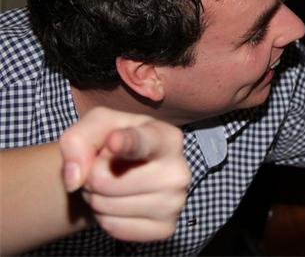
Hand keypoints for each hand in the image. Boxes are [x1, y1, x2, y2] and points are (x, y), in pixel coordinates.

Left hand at [59, 107, 190, 241]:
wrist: (123, 172)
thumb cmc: (114, 143)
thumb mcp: (96, 124)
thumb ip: (79, 139)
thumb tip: (76, 179)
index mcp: (167, 138)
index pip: (144, 142)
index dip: (127, 142)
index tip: (113, 141)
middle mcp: (179, 170)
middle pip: (107, 181)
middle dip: (93, 178)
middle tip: (103, 170)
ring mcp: (175, 201)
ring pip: (109, 207)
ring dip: (97, 199)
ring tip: (109, 186)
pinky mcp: (165, 227)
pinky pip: (114, 228)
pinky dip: (106, 219)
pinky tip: (118, 204)